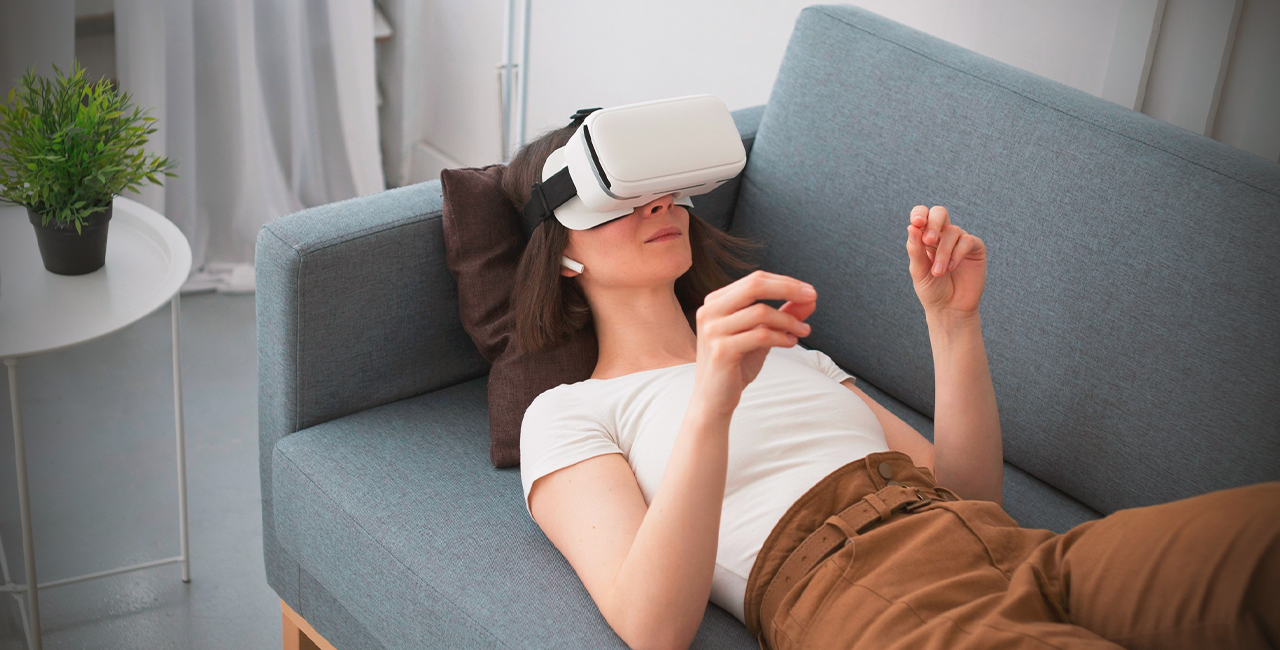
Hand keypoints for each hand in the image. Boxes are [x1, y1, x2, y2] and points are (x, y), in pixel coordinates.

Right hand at [694, 270, 815, 416]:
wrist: (712, 400)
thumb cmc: (736, 366)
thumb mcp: (762, 336)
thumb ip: (783, 315)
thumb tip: (811, 299)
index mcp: (716, 302)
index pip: (755, 280)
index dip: (785, 283)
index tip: (810, 292)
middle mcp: (710, 311)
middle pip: (755, 286)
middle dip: (788, 289)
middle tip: (812, 297)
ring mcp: (713, 330)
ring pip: (761, 312)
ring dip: (789, 320)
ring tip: (804, 331)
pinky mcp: (721, 350)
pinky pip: (760, 336)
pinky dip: (781, 337)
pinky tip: (791, 343)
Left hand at [906, 205, 987, 317]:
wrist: (949, 308)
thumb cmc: (931, 290)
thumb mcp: (919, 270)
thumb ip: (915, 249)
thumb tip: (911, 226)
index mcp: (925, 238)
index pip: (922, 216)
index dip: (919, 214)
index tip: (916, 223)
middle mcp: (943, 235)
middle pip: (940, 213)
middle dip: (933, 223)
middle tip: (928, 240)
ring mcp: (959, 240)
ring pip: (952, 231)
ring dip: (943, 252)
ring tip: (938, 272)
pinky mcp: (975, 248)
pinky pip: (967, 241)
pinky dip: (957, 253)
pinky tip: (951, 268)